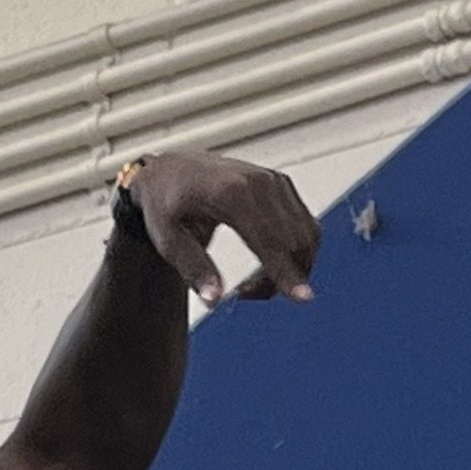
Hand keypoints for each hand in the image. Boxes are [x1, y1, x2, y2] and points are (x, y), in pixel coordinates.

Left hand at [121, 149, 321, 305]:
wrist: (171, 170)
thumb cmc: (165, 202)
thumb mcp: (167, 239)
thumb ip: (193, 268)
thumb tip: (214, 299)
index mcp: (232, 193)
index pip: (269, 240)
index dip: (286, 273)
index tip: (304, 299)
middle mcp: (259, 182)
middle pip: (293, 241)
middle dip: (281, 278)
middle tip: (245, 293)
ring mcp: (274, 180)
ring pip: (305, 235)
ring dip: (291, 268)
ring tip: (253, 281)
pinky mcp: (281, 184)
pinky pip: (304, 225)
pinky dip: (295, 251)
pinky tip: (269, 262)